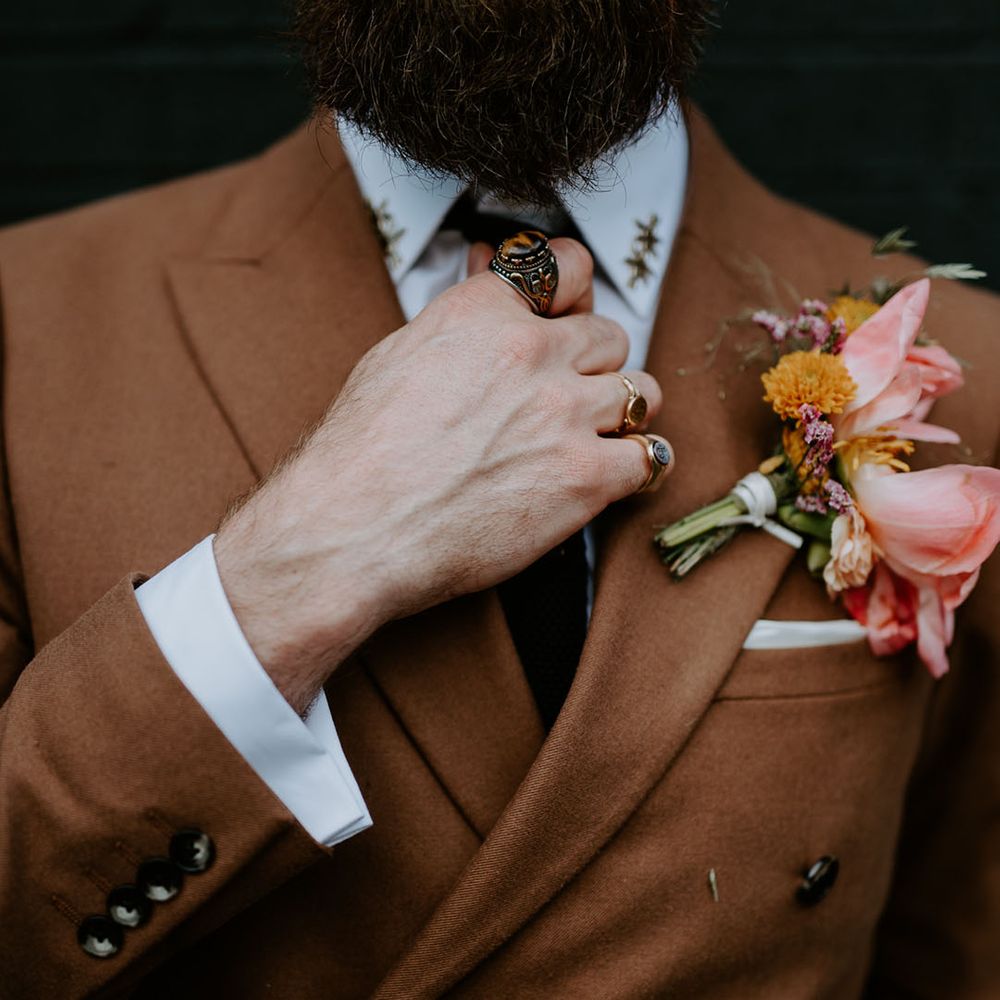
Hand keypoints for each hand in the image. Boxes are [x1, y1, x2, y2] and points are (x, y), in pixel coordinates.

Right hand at [214, 238, 662, 711]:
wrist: (352, 529)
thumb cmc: (361, 453)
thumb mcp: (400, 356)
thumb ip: (463, 322)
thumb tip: (493, 287)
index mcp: (485, 311)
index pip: (570, 267)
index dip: (575, 293)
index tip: (572, 312)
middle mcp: (533, 352)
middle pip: (611, 337)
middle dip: (594, 364)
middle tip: (569, 394)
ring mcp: (564, 413)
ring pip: (642, 392)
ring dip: (623, 414)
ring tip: (596, 436)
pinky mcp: (584, 477)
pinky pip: (651, 457)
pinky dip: (638, 467)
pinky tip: (614, 475)